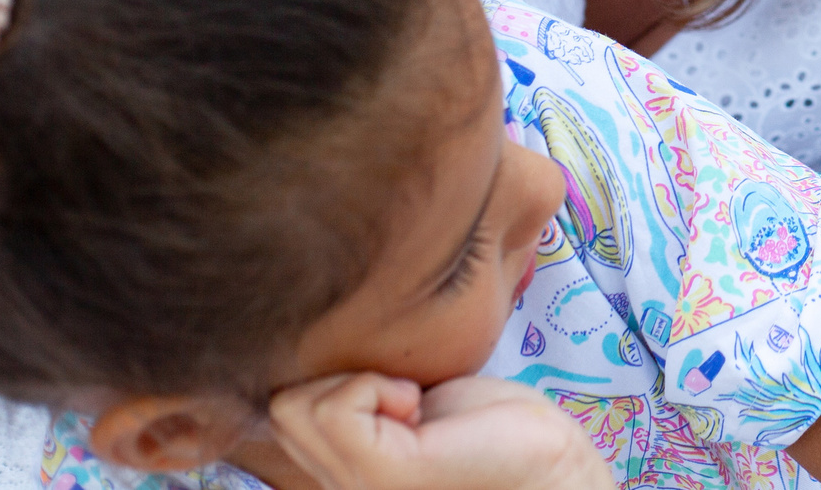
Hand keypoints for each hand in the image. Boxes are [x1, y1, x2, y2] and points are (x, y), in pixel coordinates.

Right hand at [269, 373, 614, 489]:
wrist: (547, 463)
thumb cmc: (486, 427)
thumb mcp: (401, 402)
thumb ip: (346, 401)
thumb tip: (298, 345)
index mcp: (333, 471)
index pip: (272, 410)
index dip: (330, 383)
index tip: (392, 400)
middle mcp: (331, 486)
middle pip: (279, 403)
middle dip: (344, 380)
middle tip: (408, 405)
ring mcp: (352, 487)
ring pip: (296, 402)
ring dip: (364, 382)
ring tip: (415, 410)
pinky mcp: (381, 475)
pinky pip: (337, 405)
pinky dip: (378, 389)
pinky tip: (420, 411)